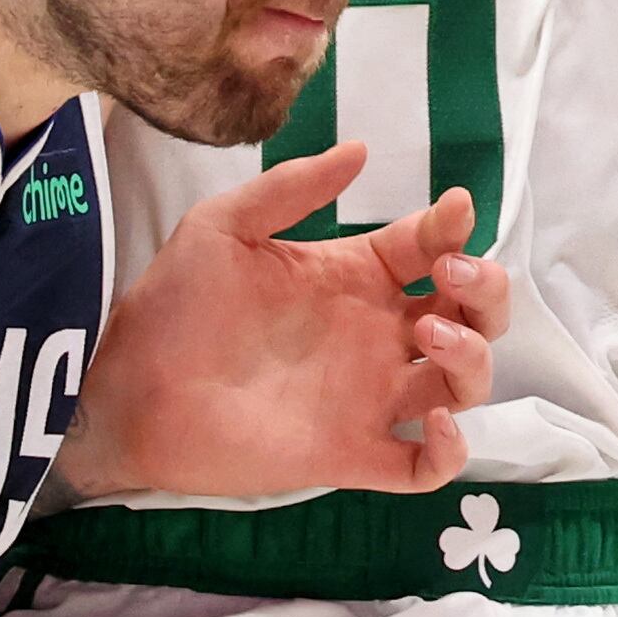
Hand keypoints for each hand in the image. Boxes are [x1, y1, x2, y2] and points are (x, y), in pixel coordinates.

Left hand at [55, 148, 505, 503]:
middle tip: (454, 275)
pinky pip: (426, 467)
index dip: (454, 228)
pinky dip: (450, 449)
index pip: (432, 248)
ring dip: (472, 357)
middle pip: (471, 314)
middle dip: (487, 290)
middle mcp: (375, 335)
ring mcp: (370, 398)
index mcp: (353, 276)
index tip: (451, 213)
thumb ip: (290, 188)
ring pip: (463, 383)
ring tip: (431, 333)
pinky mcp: (352, 455)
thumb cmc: (173, 303)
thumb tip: (360, 149)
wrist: (130, 387)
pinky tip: (431, 419)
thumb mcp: (223, 226)